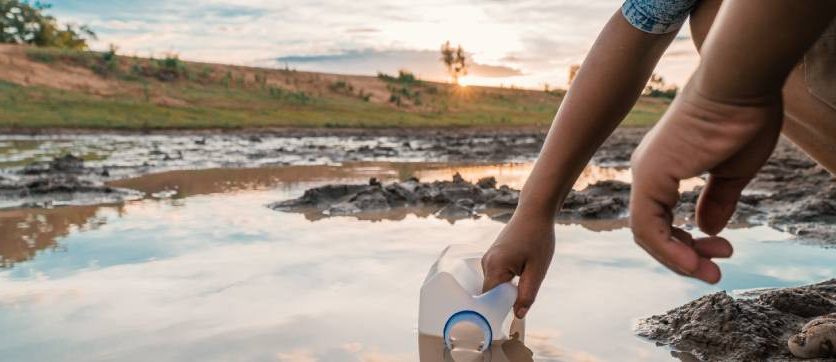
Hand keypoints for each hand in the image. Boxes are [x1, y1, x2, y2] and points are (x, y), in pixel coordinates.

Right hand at [481, 215, 554, 318]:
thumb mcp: (537, 270)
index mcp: (494, 267)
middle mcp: (486, 262)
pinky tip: (523, 268)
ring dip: (509, 286)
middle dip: (507, 297)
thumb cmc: (538, 238)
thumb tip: (518, 315)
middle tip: (527, 290)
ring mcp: (488, 258)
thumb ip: (527, 294)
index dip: (501, 308)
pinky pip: (497, 274)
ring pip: (496, 283)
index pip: (490, 299)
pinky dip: (509, 278)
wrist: (534, 212)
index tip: (516, 309)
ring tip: (527, 274)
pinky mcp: (493, 255)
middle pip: (492, 292)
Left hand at [629, 86, 781, 282]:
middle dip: (684, 256)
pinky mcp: (650, 175)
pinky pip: (648, 226)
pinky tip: (694, 263)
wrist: (741, 85)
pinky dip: (669, 250)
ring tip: (710, 271)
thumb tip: (707, 229)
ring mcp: (645, 173)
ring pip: (646, 234)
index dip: (687, 244)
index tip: (722, 251)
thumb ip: (717, 200)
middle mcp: (648, 172)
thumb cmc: (742, 118)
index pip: (662, 220)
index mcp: (664, 169)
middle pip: (652, 231)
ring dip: (678, 259)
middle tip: (716, 271)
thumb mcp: (731, 172)